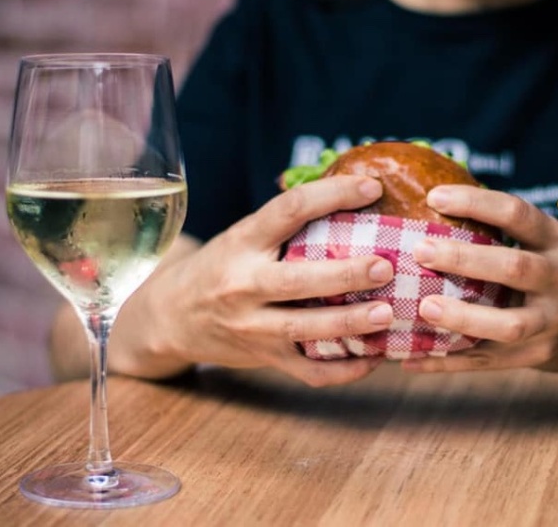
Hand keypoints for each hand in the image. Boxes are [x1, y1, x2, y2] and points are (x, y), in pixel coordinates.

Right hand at [108, 176, 396, 386]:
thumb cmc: (222, 267)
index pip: (289, 210)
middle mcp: (243, 285)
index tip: (372, 187)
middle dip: (345, 275)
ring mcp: (252, 327)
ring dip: (349, 324)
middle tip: (385, 266)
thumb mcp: (241, 236)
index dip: (332, 195)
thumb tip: (353, 187)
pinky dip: (345, 370)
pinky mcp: (265, 358)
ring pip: (304, 329)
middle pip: (297, 281)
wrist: (169, 318)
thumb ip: (286, 222)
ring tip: (387, 315)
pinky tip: (376, 358)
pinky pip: (309, 371)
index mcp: (242, 243)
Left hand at [400, 185, 557, 373]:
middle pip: (514, 267)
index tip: (434, 197)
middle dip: (465, 259)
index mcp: (556, 241)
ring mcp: (553, 322)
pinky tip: (411, 359)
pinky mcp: (538, 355)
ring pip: (509, 324)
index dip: (476, 203)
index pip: (517, 214)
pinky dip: (447, 361)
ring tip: (424, 307)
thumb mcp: (541, 243)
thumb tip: (431, 201)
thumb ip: (501, 228)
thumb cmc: (547, 270)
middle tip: (420, 251)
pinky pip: (488, 361)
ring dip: (463, 317)